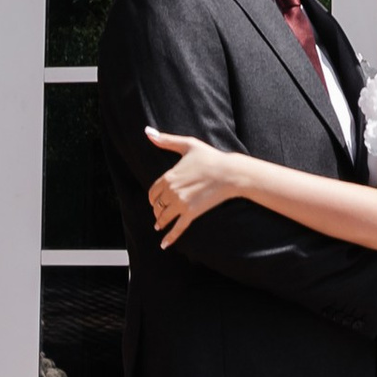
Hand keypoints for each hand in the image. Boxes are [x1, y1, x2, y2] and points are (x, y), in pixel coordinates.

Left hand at [144, 129, 248, 245]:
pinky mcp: (191, 213)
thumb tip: (147, 131)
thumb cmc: (209, 156)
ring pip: (164, 217)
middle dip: (157, 209)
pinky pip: (177, 228)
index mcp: (168, 176)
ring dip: (160, 222)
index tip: (154, 200)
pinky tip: (163, 244)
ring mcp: (181, 204)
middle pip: (157, 205)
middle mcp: (172, 192)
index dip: (152, 197)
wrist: (229, 172)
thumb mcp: (187, 145)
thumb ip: (166, 140)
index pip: (152, 192)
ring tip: (159, 225)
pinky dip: (169, 238)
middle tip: (158, 212)